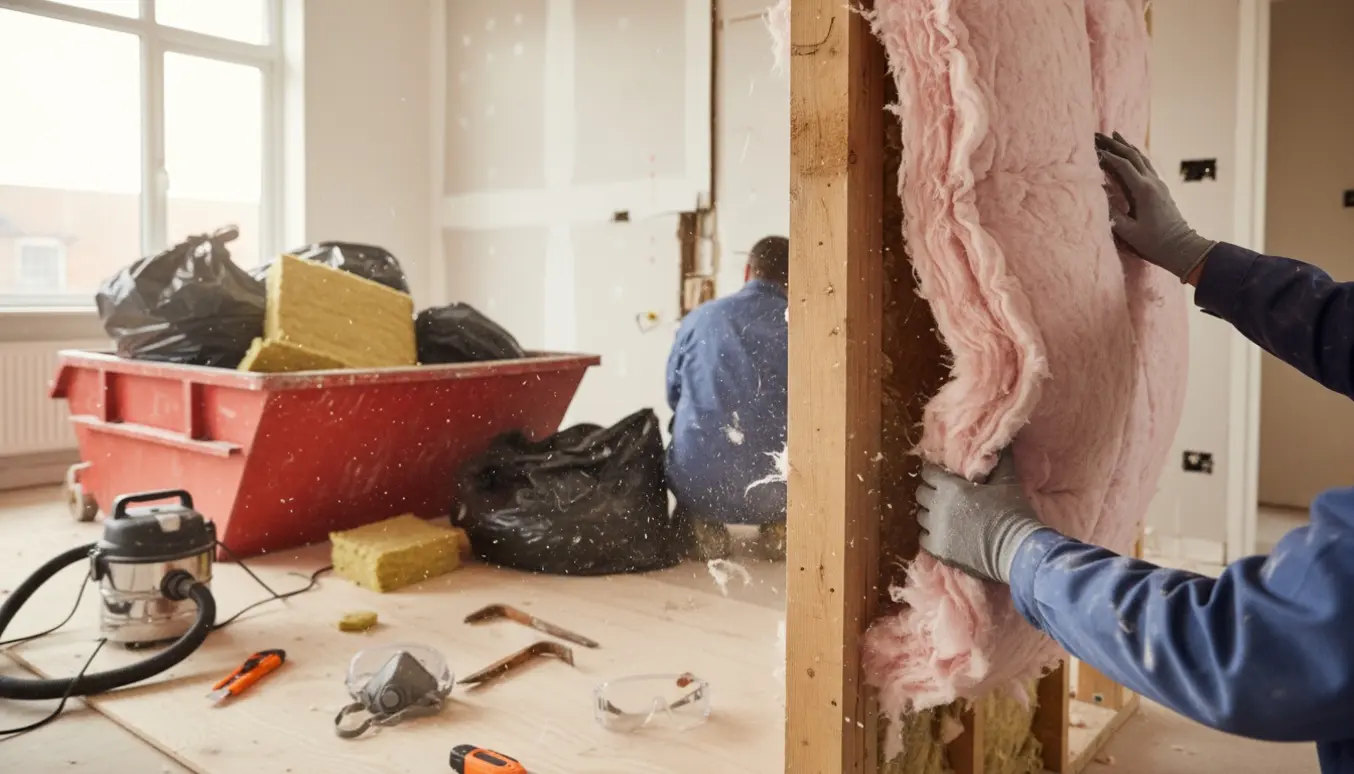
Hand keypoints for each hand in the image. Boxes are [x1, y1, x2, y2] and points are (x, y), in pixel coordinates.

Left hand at [915, 451, 1051, 583]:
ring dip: (929, 513)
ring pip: (920, 516)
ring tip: (942, 515)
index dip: (935, 473)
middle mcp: (938, 506)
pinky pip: (922, 538)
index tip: (943, 475)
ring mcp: (936, 529)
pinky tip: (942, 534)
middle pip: (921, 493)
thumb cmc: (1012, 511)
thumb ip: (1000, 460)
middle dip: (930, 492)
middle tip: (943, 495)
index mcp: (951, 487)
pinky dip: (929, 534)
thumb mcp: (1007, 480)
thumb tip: (1000, 441)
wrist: (1015, 548)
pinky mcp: (938, 549)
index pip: (929, 473)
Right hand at [1095, 131, 1215, 280]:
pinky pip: (1146, 165)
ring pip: (1141, 158)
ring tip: (1114, 135)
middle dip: (1115, 144)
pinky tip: (1130, 153)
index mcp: (1143, 190)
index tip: (1092, 148)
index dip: (1107, 156)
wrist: (1181, 247)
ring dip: (1126, 146)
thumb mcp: (1128, 231)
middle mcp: (1152, 182)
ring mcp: (1158, 184)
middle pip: (1132, 156)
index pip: (1122, 166)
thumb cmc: (1154, 243)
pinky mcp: (1160, 188)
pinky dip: (1135, 155)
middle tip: (1098, 134)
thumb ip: (1112, 212)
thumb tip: (1100, 193)